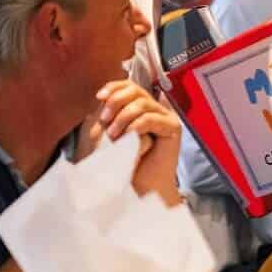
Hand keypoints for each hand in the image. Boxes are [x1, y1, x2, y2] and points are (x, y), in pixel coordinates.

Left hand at [97, 81, 182, 202]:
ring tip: (113, 136)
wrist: (138, 187)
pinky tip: (128, 138)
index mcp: (139, 108)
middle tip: (104, 120)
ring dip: (123, 117)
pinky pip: (152, 118)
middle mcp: (154, 109)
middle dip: (116, 101)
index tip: (99, 97)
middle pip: (136, 89)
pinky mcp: (173, 129)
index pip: (128, 85)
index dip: (113, 86)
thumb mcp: (108, 134)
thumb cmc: (121, 162)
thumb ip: (108, 115)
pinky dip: (136, 126)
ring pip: (142, 103)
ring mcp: (165, 118)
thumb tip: (104, 98)